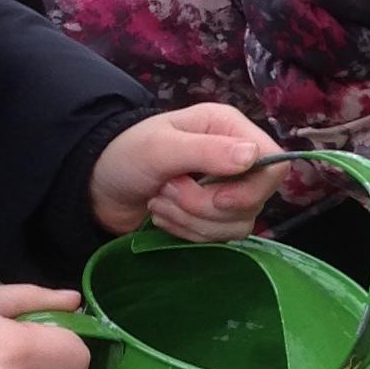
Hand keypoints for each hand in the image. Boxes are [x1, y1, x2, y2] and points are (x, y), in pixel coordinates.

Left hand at [89, 103, 286, 240]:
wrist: (95, 185)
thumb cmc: (125, 154)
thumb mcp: (161, 147)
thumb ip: (206, 151)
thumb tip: (253, 155)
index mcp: (229, 130)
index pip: (274, 164)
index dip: (250, 189)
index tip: (216, 198)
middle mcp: (234, 159)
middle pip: (255, 200)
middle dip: (206, 207)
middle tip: (168, 192)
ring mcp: (225, 191)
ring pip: (237, 225)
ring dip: (192, 221)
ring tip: (159, 202)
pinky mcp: (211, 218)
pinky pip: (218, 238)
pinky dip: (188, 233)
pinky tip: (163, 216)